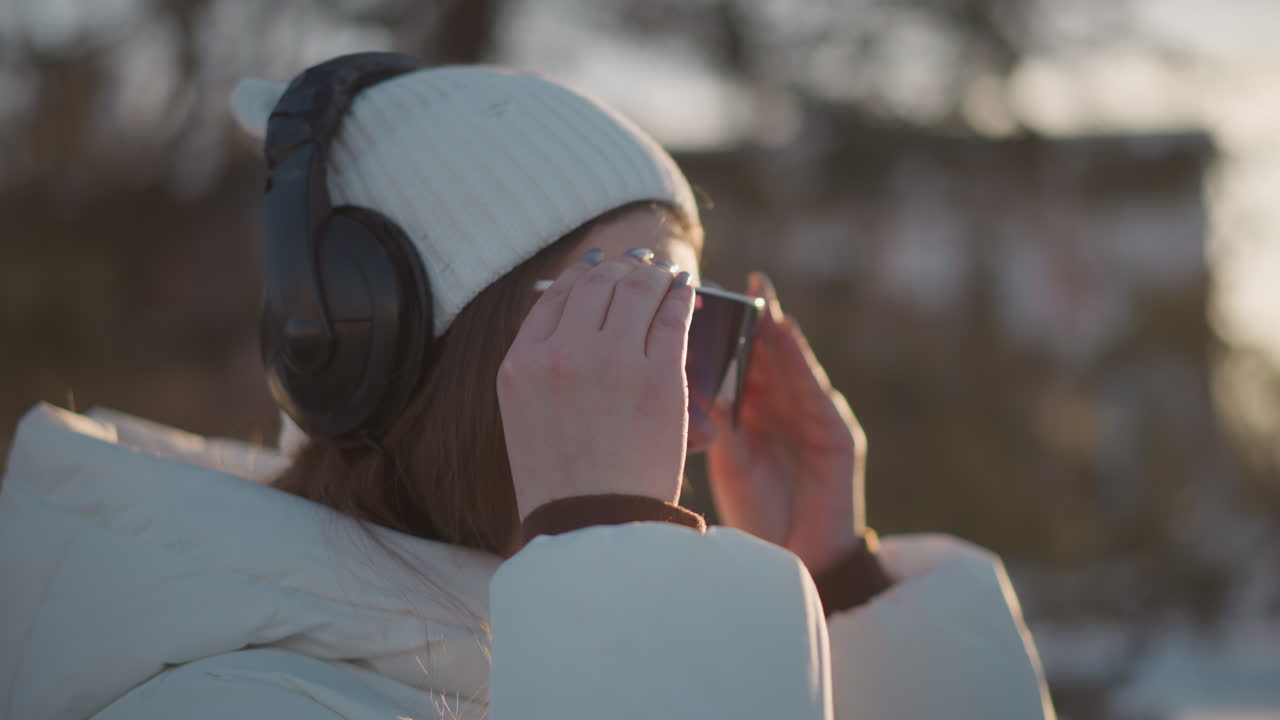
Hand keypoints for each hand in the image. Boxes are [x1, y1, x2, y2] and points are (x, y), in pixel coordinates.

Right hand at [498, 249, 695, 519]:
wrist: (594, 528)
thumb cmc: (564, 480)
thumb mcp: (526, 415)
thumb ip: (543, 361)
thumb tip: (576, 307)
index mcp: (520, 363)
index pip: (557, 292)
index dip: (585, 273)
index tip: (603, 268)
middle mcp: (560, 353)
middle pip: (597, 281)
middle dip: (622, 269)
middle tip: (640, 267)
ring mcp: (612, 361)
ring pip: (637, 287)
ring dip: (654, 275)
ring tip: (665, 276)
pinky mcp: (659, 376)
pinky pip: (673, 315)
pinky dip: (680, 297)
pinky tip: (684, 292)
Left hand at [706, 272, 866, 573]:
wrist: (796, 560)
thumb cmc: (757, 511)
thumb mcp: (728, 457)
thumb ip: (715, 420)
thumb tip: (685, 377)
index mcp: (757, 412)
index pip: (739, 361)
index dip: (723, 330)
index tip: (704, 299)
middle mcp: (786, 408)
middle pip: (767, 354)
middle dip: (753, 317)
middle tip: (735, 282)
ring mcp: (815, 419)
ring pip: (793, 364)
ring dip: (778, 330)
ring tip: (761, 296)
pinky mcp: (839, 436)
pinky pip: (818, 391)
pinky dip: (802, 361)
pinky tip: (786, 335)